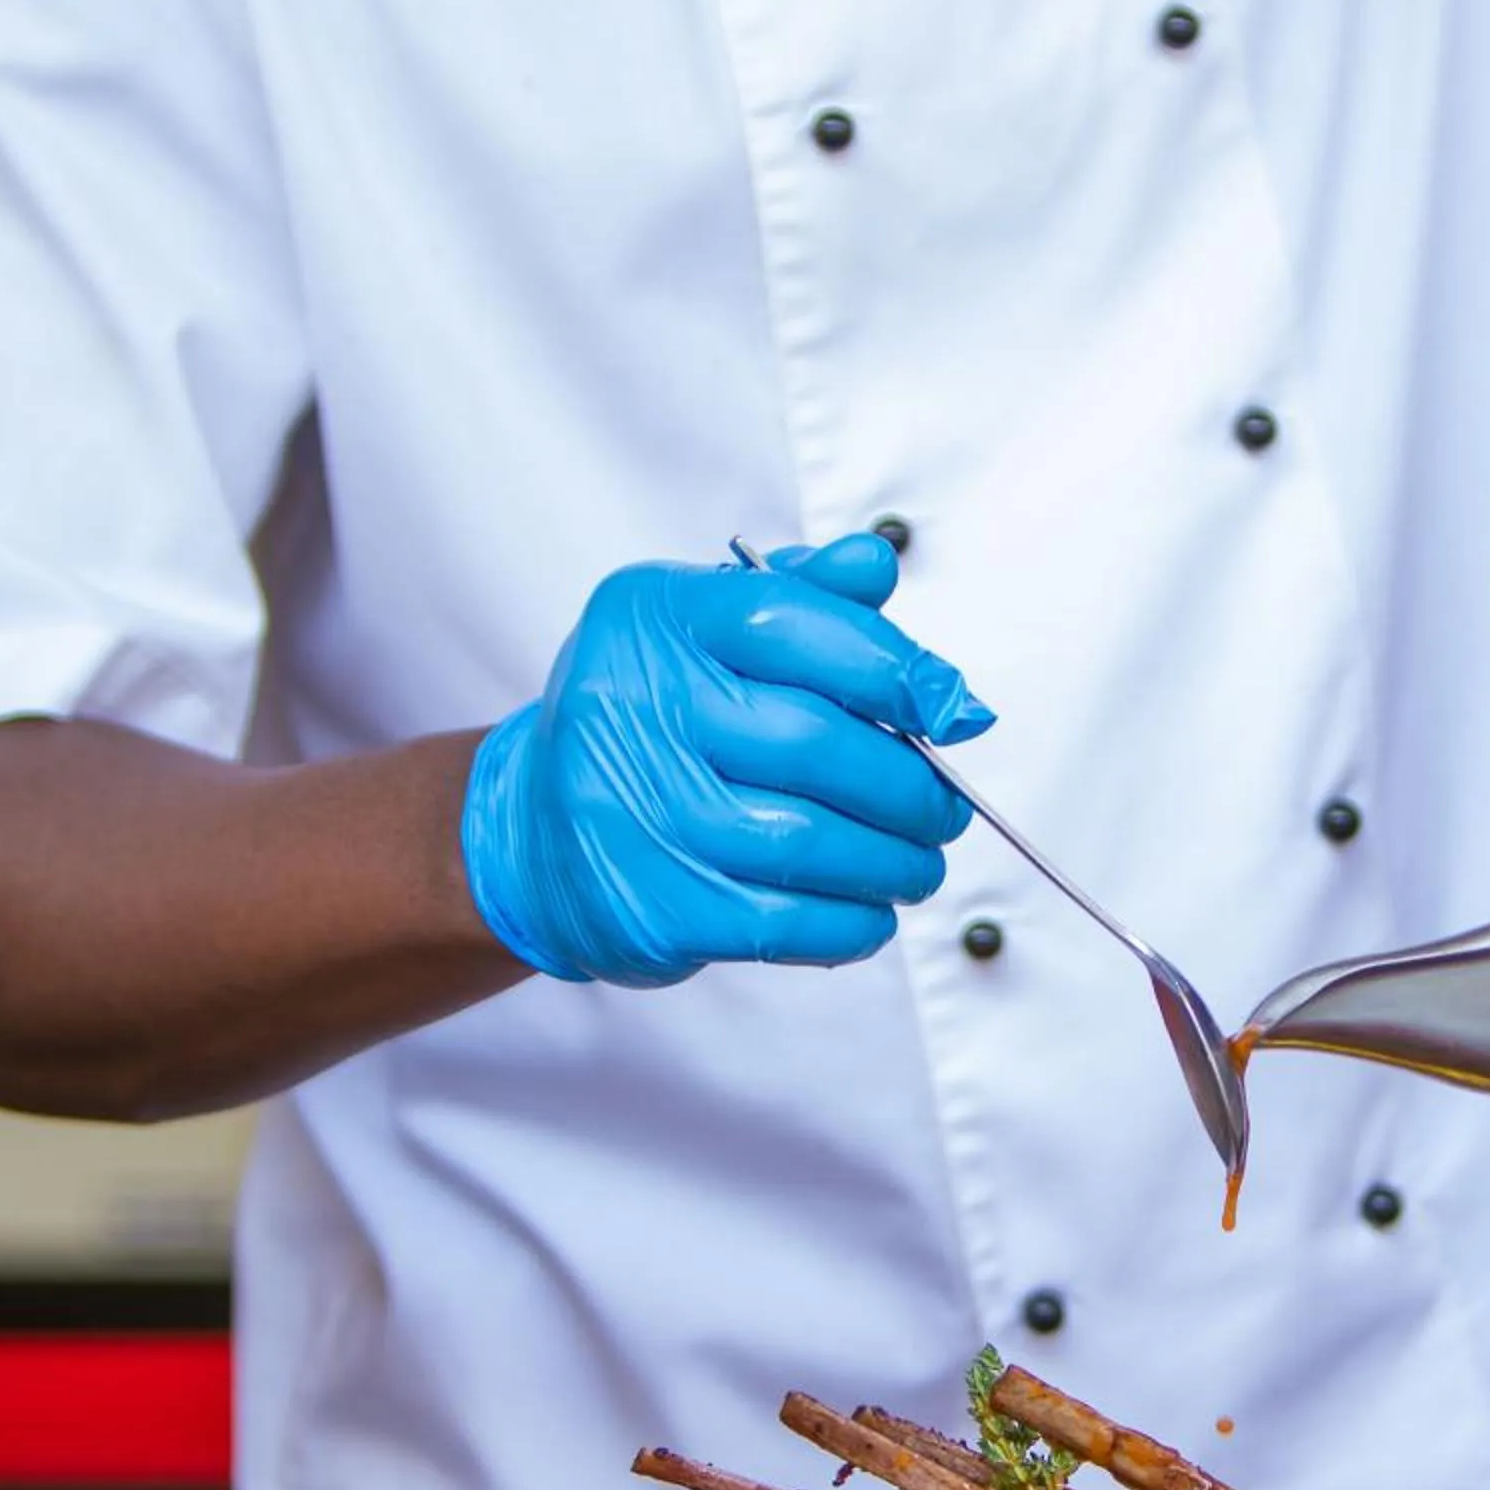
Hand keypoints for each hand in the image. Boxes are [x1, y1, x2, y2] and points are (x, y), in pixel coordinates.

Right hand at [462, 533, 991, 983]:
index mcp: (654, 618)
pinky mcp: (650, 905)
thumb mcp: (706, 630)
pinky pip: (784, 923)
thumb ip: (802, 596)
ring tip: (920, 862)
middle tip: (946, 807)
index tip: (955, 709)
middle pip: (815, 743)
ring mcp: (634, 812)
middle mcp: (631, 706)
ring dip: (895, 861)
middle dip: (911, 785)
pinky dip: (852, 922)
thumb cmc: (651, 719)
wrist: (535, 830)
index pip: (792, 622)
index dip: (894, 667)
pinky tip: (871, 909)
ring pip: (808, 843)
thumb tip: (877, 565)